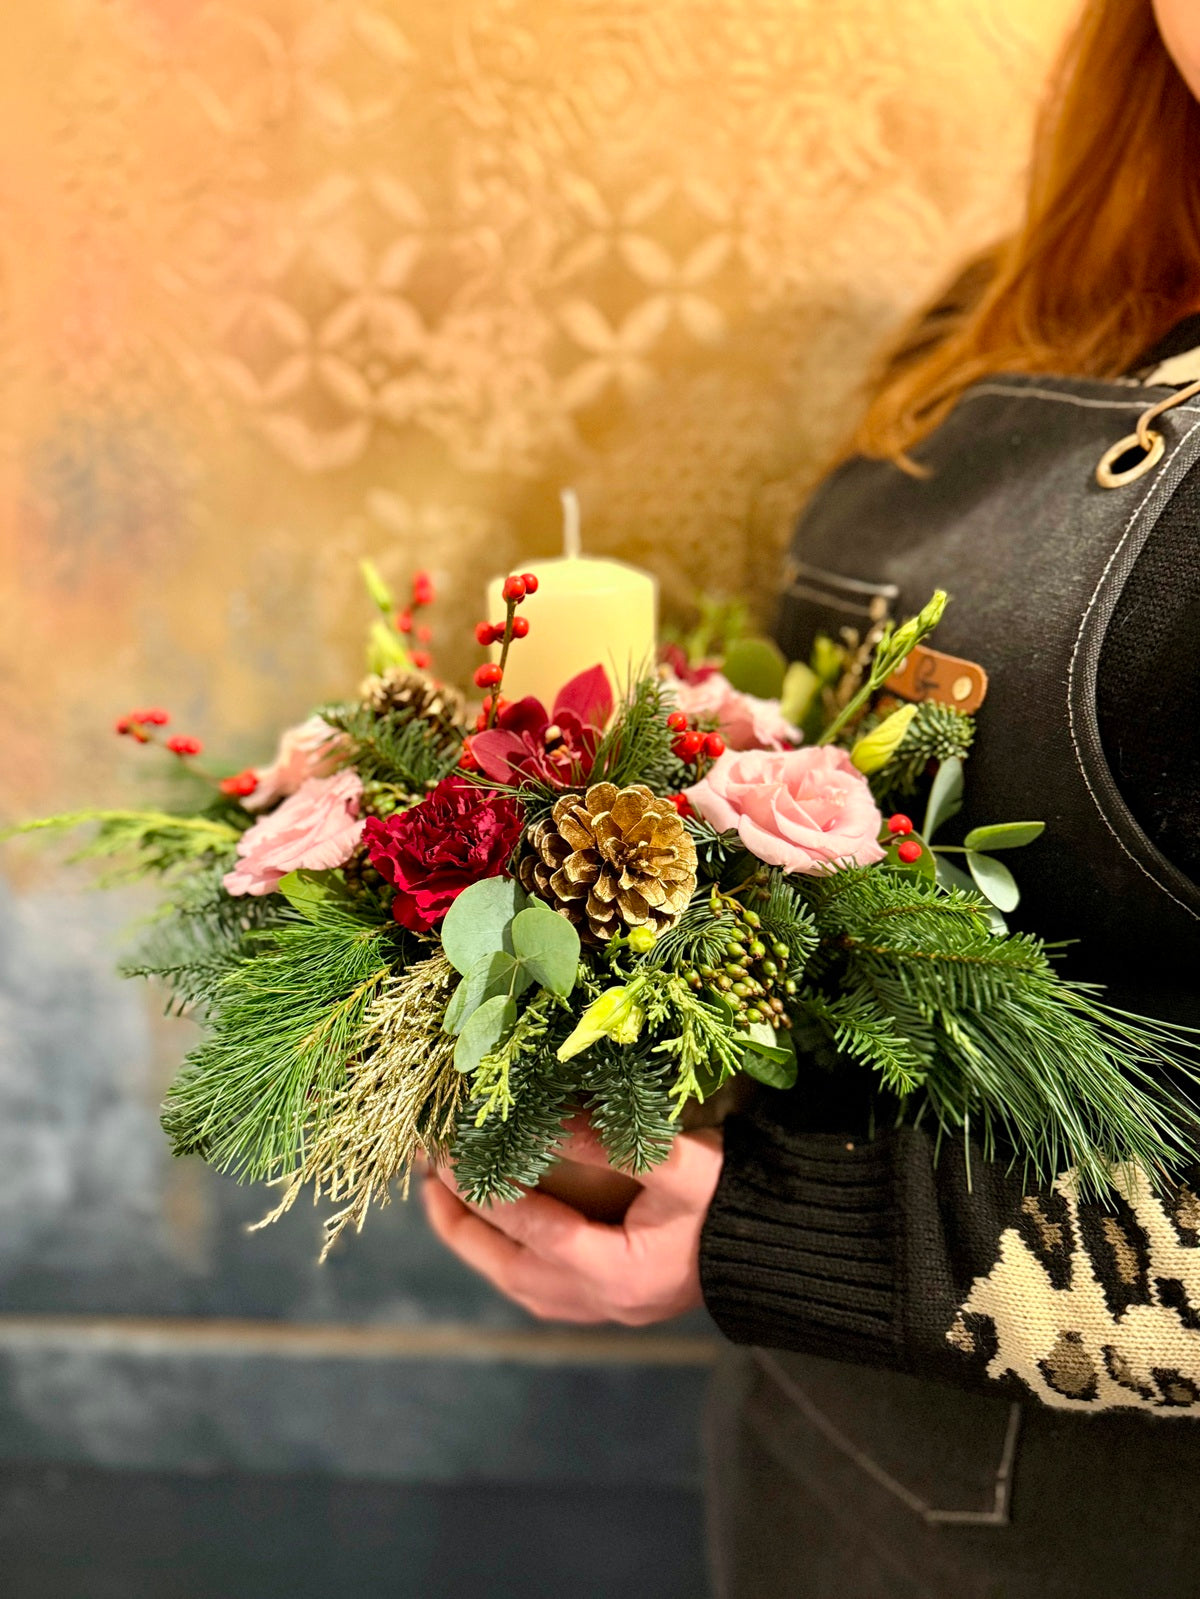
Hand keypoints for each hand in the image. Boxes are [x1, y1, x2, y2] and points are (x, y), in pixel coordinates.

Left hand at [421, 1119, 723, 1325]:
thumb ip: (612, 1143)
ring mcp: (607, 1311)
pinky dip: (510, 1257)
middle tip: (431, 1180)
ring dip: (480, 1245)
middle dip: (463, 1227)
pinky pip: (541, 1288)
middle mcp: (603, 1304)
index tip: (453, 1151)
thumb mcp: (680, 1164)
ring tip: (448, 1201)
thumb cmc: (737, 1201)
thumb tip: (546, 1116)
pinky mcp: (613, 1303)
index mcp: (618, 1275)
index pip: (534, 1229)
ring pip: (521, 1285)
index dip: (488, 1189)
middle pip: (511, 1271)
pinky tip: (497, 1230)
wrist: (786, 1247)